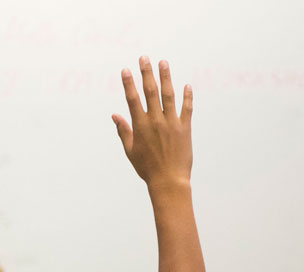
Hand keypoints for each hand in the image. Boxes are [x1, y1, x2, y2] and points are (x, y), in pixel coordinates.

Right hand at [111, 57, 192, 188]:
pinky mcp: (185, 128)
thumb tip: (115, 115)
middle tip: (144, 58)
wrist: (169, 181)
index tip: (125, 70)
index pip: (132, 99)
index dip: (128, 83)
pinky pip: (187, 108)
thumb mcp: (130, 151)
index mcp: (141, 126)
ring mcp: (172, 123)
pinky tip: (187, 85)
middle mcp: (156, 121)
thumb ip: (124, 130)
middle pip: (150, 92)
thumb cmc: (147, 168)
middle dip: (146, 73)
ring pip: (168, 95)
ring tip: (163, 62)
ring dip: (166, 77)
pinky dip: (187, 96)